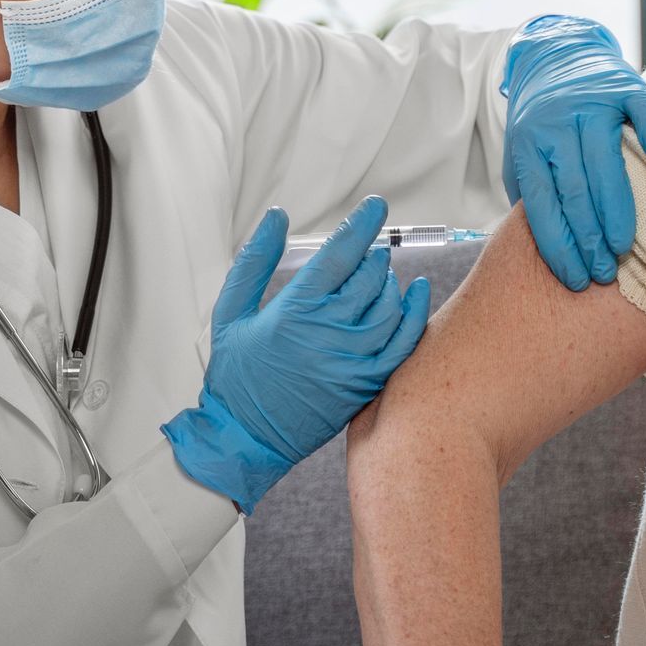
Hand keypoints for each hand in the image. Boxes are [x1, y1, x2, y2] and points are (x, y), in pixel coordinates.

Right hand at [162, 196, 429, 508]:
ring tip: (376, 275)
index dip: (361, 224)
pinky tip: (415, 293)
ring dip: (387, 282)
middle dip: (371, 255)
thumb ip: (254, 260)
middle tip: (367, 250)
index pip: (341, 254)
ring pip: (388, 305)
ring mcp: (352, 360)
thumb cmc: (236, 376)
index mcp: (295, 311)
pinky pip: (402, 342)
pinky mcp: (366, 383)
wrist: (246, 437)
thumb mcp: (230, 312)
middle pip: (368, 276)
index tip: (374, 207)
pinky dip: (413, 313)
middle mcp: (329, 333)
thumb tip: (276, 218)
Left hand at [501, 15, 645, 290]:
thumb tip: (550, 249)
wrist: (556, 56)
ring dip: (616, 209)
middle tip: (604, 272)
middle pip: (573, 190)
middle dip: (588, 238)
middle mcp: (556, 122)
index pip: (542, 205)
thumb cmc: (542, 121)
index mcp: (528, 144)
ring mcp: (591, 102)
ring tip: (623, 246)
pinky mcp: (624, 85)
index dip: (559, 246)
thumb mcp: (522, 155)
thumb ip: (531, 194)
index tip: (576, 279)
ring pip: (604, 162)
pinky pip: (644, 114)